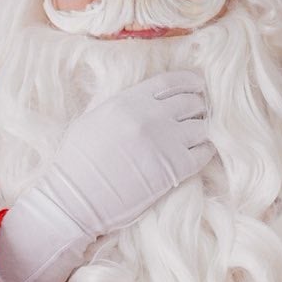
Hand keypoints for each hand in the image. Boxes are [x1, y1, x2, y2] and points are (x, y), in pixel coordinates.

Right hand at [0, 70, 210, 281]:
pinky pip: (204, 152)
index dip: (189, 81)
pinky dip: (205, 151)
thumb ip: (121, 105)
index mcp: (129, 101)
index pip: (171, 81)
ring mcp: (166, 142)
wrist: (76, 200)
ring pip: (202, 126)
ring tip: (196, 136)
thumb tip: (143, 99)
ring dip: (201, 130)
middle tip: (198, 113)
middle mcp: (151, 116)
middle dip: (197, 106)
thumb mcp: (92, 119)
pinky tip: (198, 153)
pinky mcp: (176, 169)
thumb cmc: (76, 163)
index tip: (197, 85)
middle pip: (191, 101)